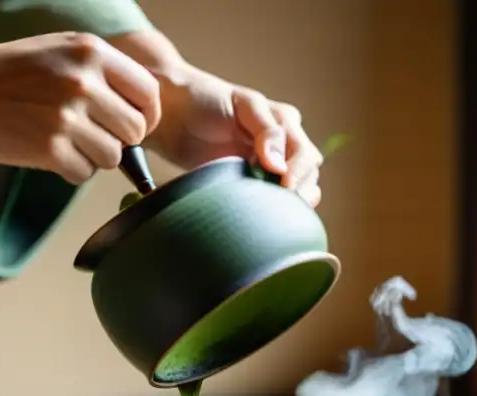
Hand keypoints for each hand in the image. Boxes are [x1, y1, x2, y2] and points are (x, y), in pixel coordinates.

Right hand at [0, 32, 161, 183]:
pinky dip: (71, 170)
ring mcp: (66, 115)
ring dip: (94, 158)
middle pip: (135, 131)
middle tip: (90, 137)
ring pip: (113, 157)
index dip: (146, 117)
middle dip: (118, 141)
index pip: (149, 94)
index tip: (131, 126)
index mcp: (92, 53)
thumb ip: (102, 71)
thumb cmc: (10, 73)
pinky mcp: (49, 147)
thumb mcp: (61, 51)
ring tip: (66, 143)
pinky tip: (50, 154)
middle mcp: (84, 81)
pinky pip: (84, 173)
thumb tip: (145, 109)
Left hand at [148, 65, 323, 206]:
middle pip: (307, 175)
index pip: (304, 154)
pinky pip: (273, 200)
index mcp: (283, 123)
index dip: (298, 173)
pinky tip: (263, 216)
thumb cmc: (204, 99)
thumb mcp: (242, 104)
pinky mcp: (250, 183)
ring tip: (272, 213)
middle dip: (300, 192)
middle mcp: (282, 144)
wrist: (169, 110)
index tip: (284, 188)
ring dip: (290, 204)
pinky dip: (274, 210)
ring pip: (297, 191)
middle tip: (280, 207)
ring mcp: (267, 166)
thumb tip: (280, 166)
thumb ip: (267, 131)